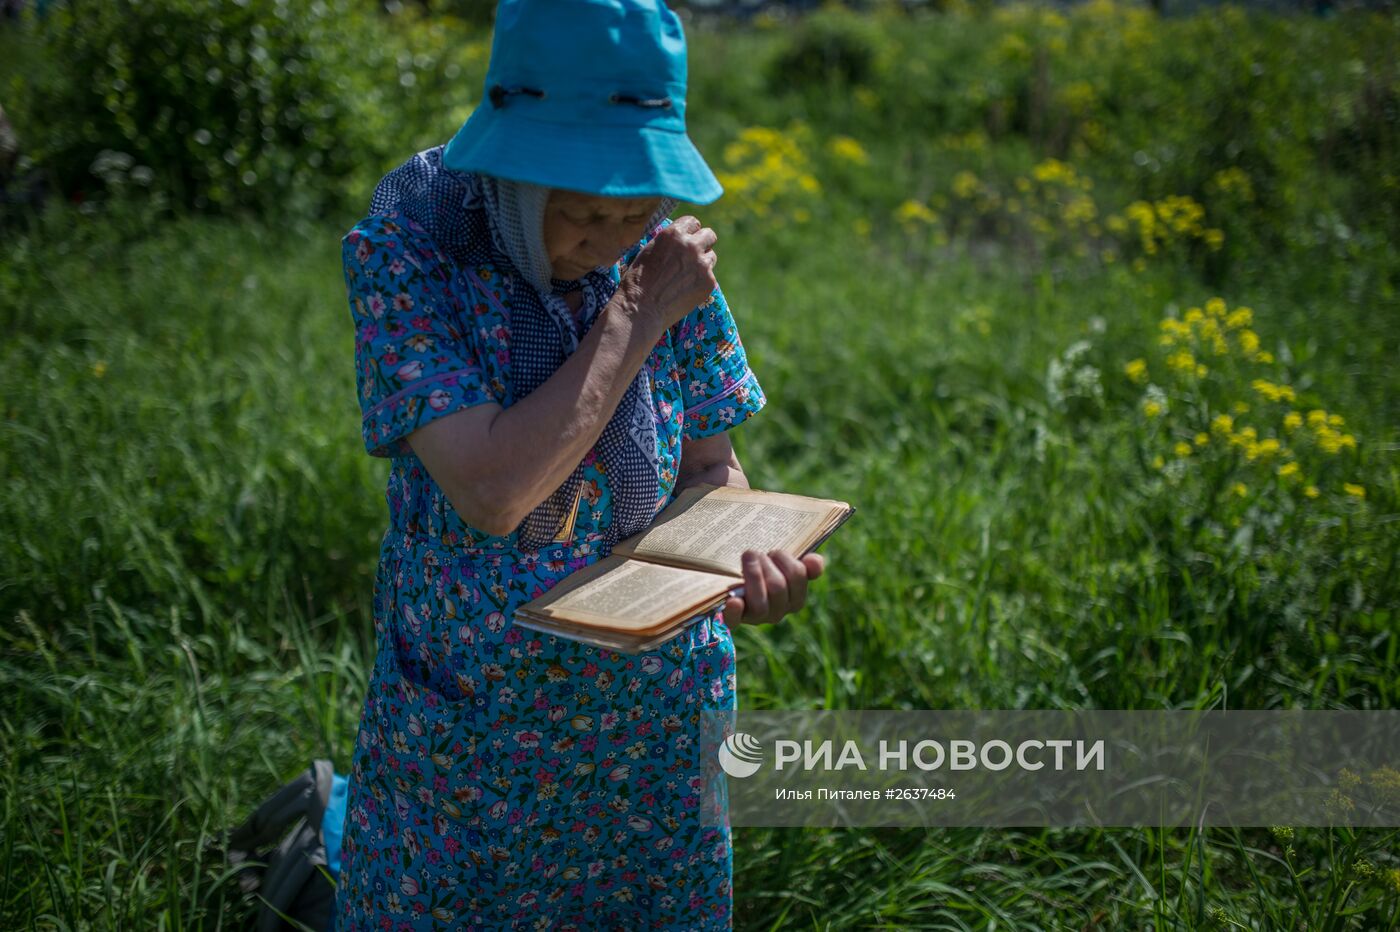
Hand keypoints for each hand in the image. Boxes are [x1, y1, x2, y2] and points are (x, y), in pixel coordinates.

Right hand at [617, 215, 717, 332]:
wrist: (641, 309)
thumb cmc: (638, 280)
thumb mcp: (649, 249)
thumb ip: (668, 240)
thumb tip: (680, 237)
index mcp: (674, 233)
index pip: (693, 222)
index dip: (689, 232)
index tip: (686, 240)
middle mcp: (691, 245)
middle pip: (709, 235)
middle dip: (703, 243)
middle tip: (693, 256)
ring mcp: (702, 264)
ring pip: (711, 257)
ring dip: (702, 263)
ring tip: (685, 277)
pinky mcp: (709, 282)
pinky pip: (710, 277)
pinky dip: (701, 282)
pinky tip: (685, 290)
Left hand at [723, 549, 825, 626]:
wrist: (731, 581)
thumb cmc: (762, 570)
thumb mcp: (783, 564)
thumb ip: (804, 563)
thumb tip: (815, 562)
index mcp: (795, 598)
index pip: (798, 576)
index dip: (784, 559)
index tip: (773, 552)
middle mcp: (778, 612)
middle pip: (777, 587)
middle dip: (765, 564)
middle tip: (754, 553)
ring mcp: (756, 618)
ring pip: (760, 604)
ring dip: (752, 576)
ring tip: (746, 559)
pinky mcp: (734, 620)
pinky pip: (735, 620)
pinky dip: (735, 611)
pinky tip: (733, 600)